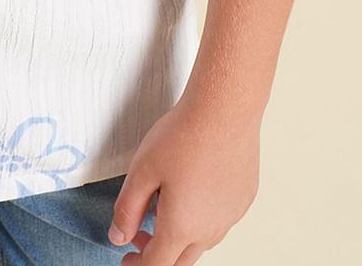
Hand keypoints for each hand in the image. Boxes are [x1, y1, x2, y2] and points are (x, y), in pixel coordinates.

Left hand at [107, 98, 260, 262]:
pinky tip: (191, 189)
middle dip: (157, 255)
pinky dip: (201, 218)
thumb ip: (128, 209)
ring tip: (164, 205)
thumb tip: (118, 237)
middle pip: (181, 261)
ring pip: (202, 242)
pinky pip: (219, 221)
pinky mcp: (243, 200)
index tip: (125, 258)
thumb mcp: (142, 171)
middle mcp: (210, 230)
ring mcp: (231, 217)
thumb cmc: (183, 136)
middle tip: (139, 236)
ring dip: (180, 236)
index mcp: (182, 228)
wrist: (225, 111)